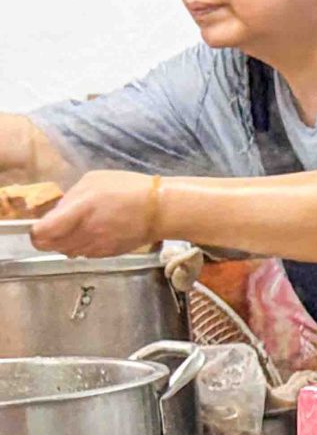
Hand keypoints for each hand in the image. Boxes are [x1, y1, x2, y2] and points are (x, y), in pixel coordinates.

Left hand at [31, 172, 158, 256]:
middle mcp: (86, 233)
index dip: (36, 230)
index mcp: (80, 211)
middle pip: (52, 246)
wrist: (161, 210)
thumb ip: (71, 196)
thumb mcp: (93, 180)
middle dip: (49, 237)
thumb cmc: (129, 189)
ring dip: (65, 242)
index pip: (43, 232)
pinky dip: (82, 246)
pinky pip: (85, 254)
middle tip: (56, 226)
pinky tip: (92, 234)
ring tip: (76, 229)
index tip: (40, 224)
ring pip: (67, 252)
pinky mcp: (109, 253)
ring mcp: (98, 246)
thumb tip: (60, 211)